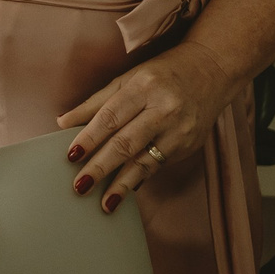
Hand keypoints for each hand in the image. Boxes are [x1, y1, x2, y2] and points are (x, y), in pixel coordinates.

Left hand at [58, 39, 234, 214]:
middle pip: (127, 142)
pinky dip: (140, 178)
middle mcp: (164, 108)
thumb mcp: (128, 78)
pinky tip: (125, 189)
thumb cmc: (162, 73)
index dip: (90, 138)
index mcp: (144, 86)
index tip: (71, 156)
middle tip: (80, 186)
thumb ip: (96, 103)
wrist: (212, 70)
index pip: (112, 116)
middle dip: (101, 167)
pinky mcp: (189, 145)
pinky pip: (159, 166)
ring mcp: (180, 130)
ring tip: (105, 203)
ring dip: (122, 184)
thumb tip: (62, 123)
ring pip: (145, 161)